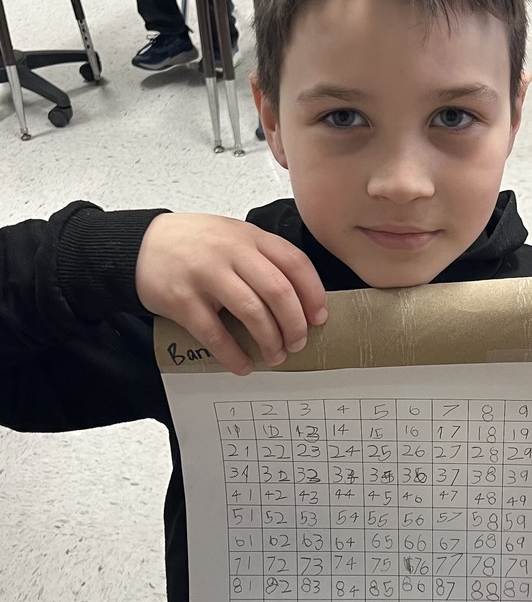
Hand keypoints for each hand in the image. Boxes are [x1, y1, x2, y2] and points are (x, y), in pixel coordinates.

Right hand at [135, 213, 327, 373]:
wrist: (142, 244)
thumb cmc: (195, 245)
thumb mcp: (234, 237)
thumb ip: (263, 258)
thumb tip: (301, 301)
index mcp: (250, 237)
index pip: (295, 264)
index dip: (313, 295)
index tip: (319, 319)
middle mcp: (231, 252)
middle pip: (279, 292)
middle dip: (295, 325)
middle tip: (298, 343)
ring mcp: (206, 275)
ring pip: (253, 313)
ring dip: (270, 341)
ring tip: (275, 356)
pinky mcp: (183, 300)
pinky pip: (216, 334)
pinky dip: (234, 355)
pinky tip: (243, 365)